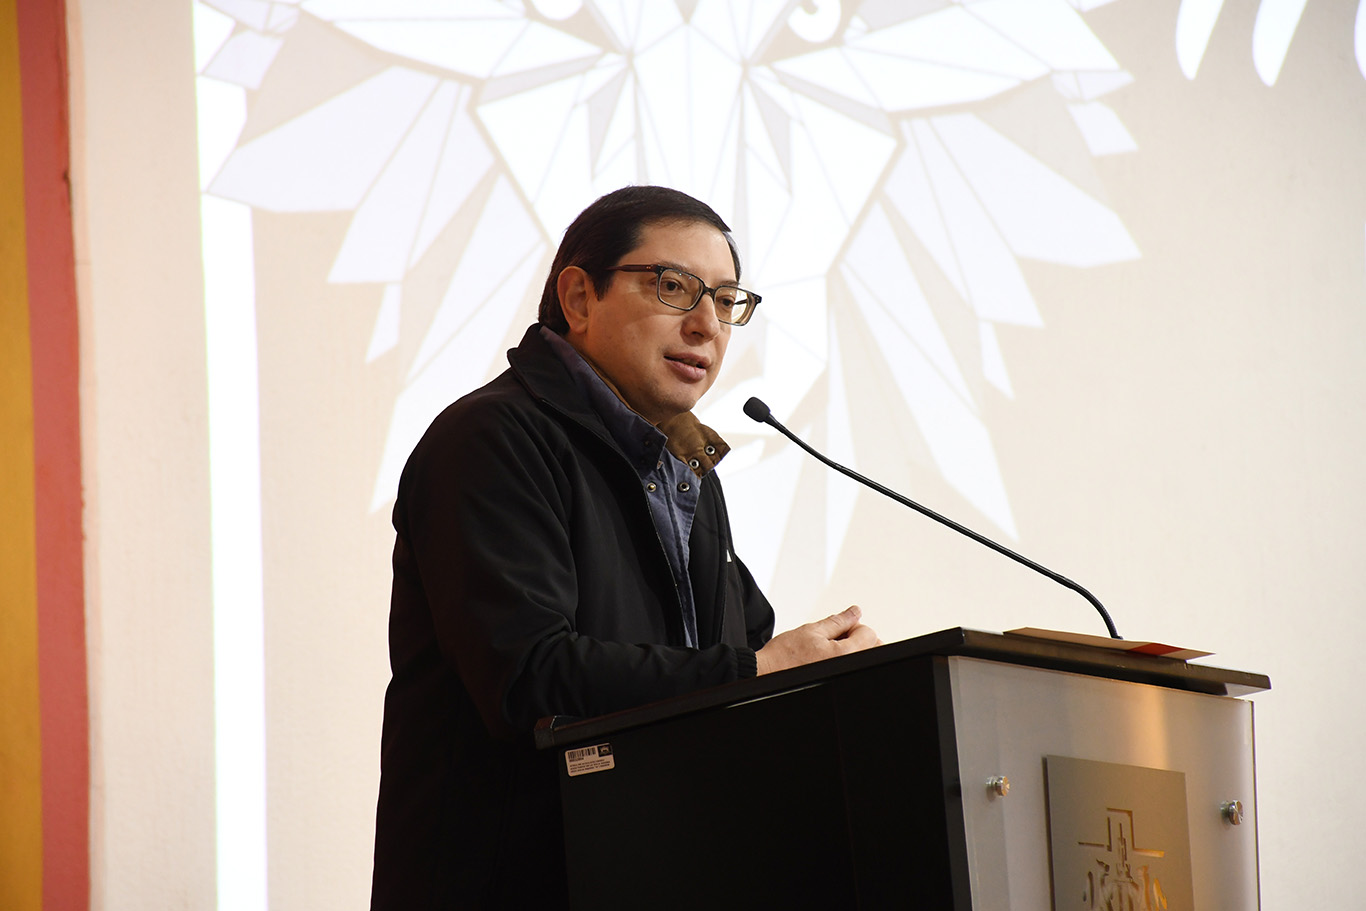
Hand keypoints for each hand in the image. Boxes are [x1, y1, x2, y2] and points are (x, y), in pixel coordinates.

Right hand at [755, 605, 880, 675]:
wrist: (767, 673)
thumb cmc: (784, 655)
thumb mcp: (811, 630)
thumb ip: (838, 621)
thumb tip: (855, 612)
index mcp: (844, 654)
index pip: (869, 634)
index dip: (854, 626)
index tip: (838, 629)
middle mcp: (847, 667)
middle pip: (872, 649)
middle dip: (859, 638)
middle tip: (835, 638)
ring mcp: (842, 676)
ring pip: (862, 659)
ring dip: (852, 649)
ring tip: (828, 650)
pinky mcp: (835, 681)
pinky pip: (849, 668)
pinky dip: (843, 660)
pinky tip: (825, 659)